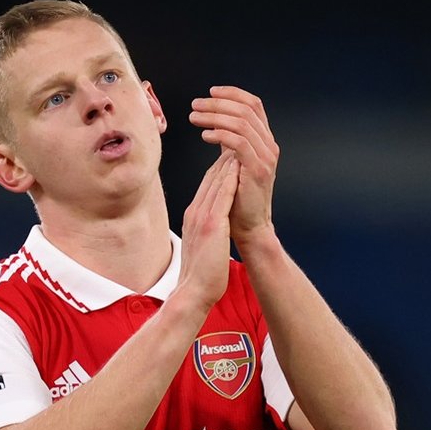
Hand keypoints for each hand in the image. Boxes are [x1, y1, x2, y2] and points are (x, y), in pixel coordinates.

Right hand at [177, 151, 239, 311]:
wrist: (193, 292)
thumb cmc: (199, 275)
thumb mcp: (200, 246)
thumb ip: (205, 231)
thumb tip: (211, 227)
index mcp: (193, 217)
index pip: (207, 185)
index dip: (220, 167)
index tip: (230, 152)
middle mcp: (195, 212)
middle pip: (210, 177)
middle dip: (223, 156)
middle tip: (234, 137)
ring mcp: (202, 218)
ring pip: (214, 181)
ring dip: (226, 160)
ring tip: (238, 142)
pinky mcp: (211, 225)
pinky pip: (221, 195)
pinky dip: (228, 178)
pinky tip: (237, 165)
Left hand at [189, 86, 279, 242]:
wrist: (249, 225)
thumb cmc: (237, 196)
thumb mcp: (233, 162)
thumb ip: (230, 141)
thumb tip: (215, 122)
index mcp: (264, 140)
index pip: (254, 105)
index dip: (233, 94)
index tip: (211, 91)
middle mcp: (269, 145)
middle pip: (245, 110)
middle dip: (217, 104)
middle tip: (195, 105)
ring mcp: (266, 157)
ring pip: (241, 123)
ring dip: (214, 116)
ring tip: (194, 118)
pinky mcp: (257, 169)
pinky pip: (238, 143)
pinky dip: (219, 135)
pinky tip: (204, 136)